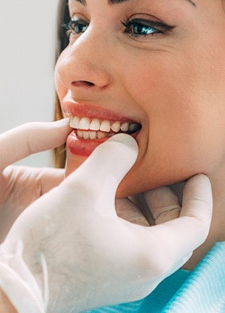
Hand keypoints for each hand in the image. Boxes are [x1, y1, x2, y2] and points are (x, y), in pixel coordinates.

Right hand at [0, 134, 211, 312]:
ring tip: (129, 178)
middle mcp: (145, 271)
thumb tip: (127, 143)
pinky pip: (132, 241)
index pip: (196, 223)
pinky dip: (128, 216)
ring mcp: (127, 275)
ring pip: (152, 233)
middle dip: (168, 194)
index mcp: (151, 255)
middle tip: (156, 169)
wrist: (17, 287)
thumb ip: (113, 157)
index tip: (196, 172)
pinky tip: (109, 198)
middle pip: (174, 227)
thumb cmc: (50, 246)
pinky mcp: (109, 273)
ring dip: (145, 204)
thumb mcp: (85, 189)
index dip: (200, 194)